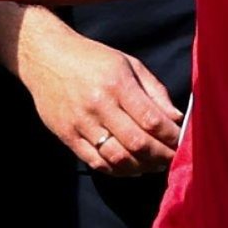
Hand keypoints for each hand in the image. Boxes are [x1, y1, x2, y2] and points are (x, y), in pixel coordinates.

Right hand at [19, 27, 182, 175]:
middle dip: (161, 156)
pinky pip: (96, 162)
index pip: (151, 120)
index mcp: (117, 83)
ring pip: (117, 158)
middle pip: (137, 143)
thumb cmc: (92, 59)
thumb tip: (176, 118)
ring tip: (154, 165)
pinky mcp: (67, 135)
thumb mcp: (128, 64)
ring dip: (141, 167)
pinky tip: (130, 167)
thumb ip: (154, 91)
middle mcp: (99, 104)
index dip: (171, 137)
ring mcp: (81, 122)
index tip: (182, 142)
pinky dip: (117, 170)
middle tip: (172, 159)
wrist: (45, 57)